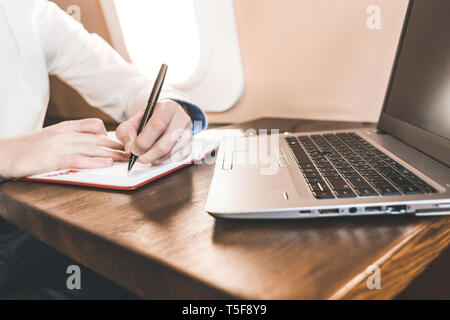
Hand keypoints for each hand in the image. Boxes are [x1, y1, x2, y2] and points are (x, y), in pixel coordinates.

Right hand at [0, 118, 127, 178]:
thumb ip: (71, 138)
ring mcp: (58, 145)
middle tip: (135, 152)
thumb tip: (91, 144)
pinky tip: (106, 164)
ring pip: (92, 148)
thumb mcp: (51, 137)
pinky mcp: (52, 159)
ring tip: (128, 159)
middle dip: (119, 146)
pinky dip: (94, 162)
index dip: (112, 134)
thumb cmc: (27, 149)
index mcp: (65, 128)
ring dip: (113, 154)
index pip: (94, 125)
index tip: (125, 142)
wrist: (1, 154)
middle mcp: (64, 134)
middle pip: (98, 138)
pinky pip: (77, 159)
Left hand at [115, 100, 192, 164]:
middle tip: (138, 158)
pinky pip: (176, 159)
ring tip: (146, 156)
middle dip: (148, 155)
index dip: (143, 141)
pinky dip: (164, 161)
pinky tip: (156, 157)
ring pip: (170, 154)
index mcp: (168, 107)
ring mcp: (188, 133)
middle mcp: (182, 119)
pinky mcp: (190, 145)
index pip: (157, 125)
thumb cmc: (150, 119)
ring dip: (155, 159)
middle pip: (164, 145)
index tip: (134, 150)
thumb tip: (130, 149)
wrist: (167, 118)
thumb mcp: (134, 120)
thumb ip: (127, 133)